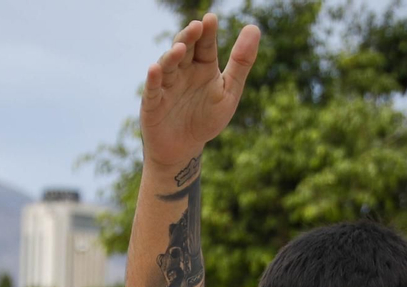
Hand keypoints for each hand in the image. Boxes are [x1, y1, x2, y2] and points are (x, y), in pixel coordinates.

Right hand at [141, 12, 260, 168]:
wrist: (184, 149)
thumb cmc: (207, 119)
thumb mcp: (229, 91)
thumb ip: (241, 62)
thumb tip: (254, 27)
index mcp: (203, 66)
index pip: (206, 44)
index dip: (208, 32)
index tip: (211, 19)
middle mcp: (183, 71)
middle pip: (185, 48)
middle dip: (189, 37)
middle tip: (197, 26)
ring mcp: (166, 85)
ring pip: (168, 66)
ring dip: (172, 56)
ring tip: (180, 49)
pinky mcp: (152, 103)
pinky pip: (152, 89)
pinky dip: (153, 79)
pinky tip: (155, 69)